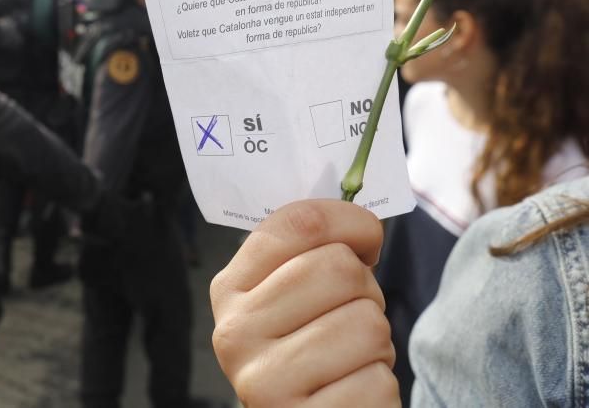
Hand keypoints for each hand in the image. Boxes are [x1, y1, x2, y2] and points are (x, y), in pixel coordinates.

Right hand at [210, 200, 398, 406]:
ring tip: (349, 360)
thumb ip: (308, 255)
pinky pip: (377, 381)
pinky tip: (350, 393)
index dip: (349, 220)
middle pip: (339, 268)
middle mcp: (235, 333)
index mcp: (230, 289)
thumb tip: (363, 220)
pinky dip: (379, 387)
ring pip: (367, 324)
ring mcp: (264, 382)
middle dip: (367, 291)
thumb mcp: (290, 299)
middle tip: (352, 315)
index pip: (298, 223)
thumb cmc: (311, 350)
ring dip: (378, 344)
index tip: (367, 238)